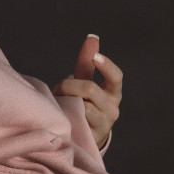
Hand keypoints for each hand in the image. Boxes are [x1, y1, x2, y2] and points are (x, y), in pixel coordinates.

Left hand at [52, 34, 122, 148]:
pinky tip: (60, 114)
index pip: (116, 77)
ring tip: (59, 103)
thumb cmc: (85, 103)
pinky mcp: (92, 137)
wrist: (83, 135)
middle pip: (90, 89)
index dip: (107, 66)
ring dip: (65, 101)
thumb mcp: (86, 82)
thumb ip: (88, 62)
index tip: (95, 57)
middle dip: (69, 85)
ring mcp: (103, 124)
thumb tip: (92, 37)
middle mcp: (112, 109)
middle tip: (57, 90)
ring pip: (82, 106)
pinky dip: (66, 114)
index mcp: (113, 92)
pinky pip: (76, 121)